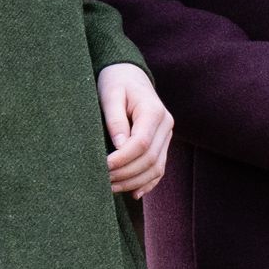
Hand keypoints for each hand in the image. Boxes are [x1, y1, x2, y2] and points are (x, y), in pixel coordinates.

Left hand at [98, 62, 173, 199]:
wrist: (130, 75)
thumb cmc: (116, 83)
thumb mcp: (110, 95)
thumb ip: (115, 119)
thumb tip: (119, 147)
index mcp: (153, 111)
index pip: (142, 143)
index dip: (123, 159)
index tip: (103, 166)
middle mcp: (165, 124)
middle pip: (150, 159)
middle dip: (125, 174)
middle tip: (101, 179)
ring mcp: (166, 135)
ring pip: (156, 167)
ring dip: (134, 182)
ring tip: (111, 187)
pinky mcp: (162, 144)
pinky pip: (159, 168)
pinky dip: (147, 183)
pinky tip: (133, 193)